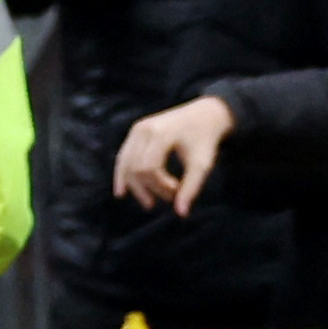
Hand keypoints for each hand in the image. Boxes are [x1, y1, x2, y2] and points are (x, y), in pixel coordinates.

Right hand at [118, 95, 237, 215]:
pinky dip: (123, 174)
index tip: (178, 191)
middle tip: (169, 199)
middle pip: (135, 167)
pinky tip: (122, 192)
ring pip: (126, 163)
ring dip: (135, 186)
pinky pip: (124, 156)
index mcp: (160, 133)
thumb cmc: (204, 140)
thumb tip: (181, 214)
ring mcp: (137, 128)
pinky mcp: (136, 131)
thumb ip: (191, 188)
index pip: (149, 168)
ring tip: (148, 203)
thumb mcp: (202, 164)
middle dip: (149, 188)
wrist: (205, 115)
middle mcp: (144, 129)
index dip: (161, 186)